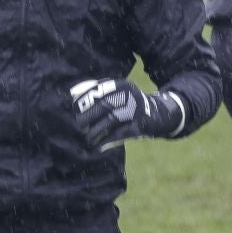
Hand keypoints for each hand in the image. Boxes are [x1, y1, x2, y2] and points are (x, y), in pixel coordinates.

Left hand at [69, 78, 186, 150]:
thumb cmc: (130, 104)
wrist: (159, 114)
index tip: (74, 110)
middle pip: (104, 105)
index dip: (84, 100)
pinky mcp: (142, 124)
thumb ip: (96, 92)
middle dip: (88, 116)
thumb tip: (72, 93)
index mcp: (121, 85)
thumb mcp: (116, 94)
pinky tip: (99, 147)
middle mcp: (129, 95)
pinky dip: (108, 140)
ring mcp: (136, 109)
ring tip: (88, 138)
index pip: (98, 90)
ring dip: (97, 131)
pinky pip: (121, 133)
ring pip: (111, 120)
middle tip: (80, 126)